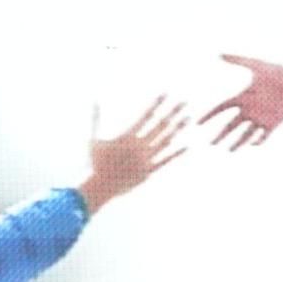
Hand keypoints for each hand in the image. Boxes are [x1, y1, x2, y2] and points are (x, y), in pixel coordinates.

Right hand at [77, 95, 189, 213]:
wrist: (101, 187)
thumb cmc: (96, 163)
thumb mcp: (94, 140)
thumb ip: (95, 120)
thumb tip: (94, 101)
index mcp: (127, 137)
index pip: (145, 116)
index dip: (156, 104)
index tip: (165, 94)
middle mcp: (139, 146)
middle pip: (160, 125)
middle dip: (172, 112)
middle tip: (184, 102)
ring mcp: (146, 159)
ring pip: (166, 140)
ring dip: (177, 128)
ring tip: (188, 118)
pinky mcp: (149, 172)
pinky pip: (166, 160)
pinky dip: (176, 153)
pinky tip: (187, 146)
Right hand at [203, 49, 282, 151]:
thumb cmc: (277, 70)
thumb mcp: (256, 65)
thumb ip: (238, 60)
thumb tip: (219, 54)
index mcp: (243, 97)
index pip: (222, 108)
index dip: (210, 115)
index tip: (199, 123)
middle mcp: (250, 109)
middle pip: (231, 125)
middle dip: (221, 135)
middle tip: (211, 144)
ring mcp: (261, 117)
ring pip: (245, 134)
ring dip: (237, 143)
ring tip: (229, 150)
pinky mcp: (273, 123)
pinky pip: (263, 136)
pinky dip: (257, 141)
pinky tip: (252, 144)